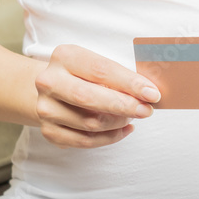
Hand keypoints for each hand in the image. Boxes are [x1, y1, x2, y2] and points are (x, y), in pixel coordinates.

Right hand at [34, 44, 159, 147]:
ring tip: (131, 116)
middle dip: (124, 106)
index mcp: (65, 57)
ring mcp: (46, 108)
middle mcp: (49, 81)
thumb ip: (121, 77)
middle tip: (147, 111)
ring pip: (90, 123)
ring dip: (118, 122)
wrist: (52, 89)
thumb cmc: (84, 76)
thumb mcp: (99, 66)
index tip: (152, 94)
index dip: (129, 84)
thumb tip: (150, 94)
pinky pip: (85, 141)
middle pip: (89, 98)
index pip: (101, 71)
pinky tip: (123, 129)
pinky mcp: (48, 130)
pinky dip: (110, 137)